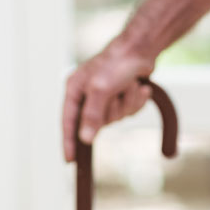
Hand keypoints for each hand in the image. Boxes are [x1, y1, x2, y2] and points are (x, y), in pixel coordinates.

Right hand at [62, 39, 156, 162]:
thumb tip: (85, 139)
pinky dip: (136, 100)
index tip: (70, 160)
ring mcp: (105, 97)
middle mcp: (87, 94)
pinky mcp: (121, 96)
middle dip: (113, 110)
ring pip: (117, 117)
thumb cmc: (116, 63)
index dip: (69, 141)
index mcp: (74, 89)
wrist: (141, 48)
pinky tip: (139, 86)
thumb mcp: (101, 89)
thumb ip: (92, 115)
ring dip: (127, 103)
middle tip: (116, 94)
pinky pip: (129, 111)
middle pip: (98, 122)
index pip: (68, 122)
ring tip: (129, 84)